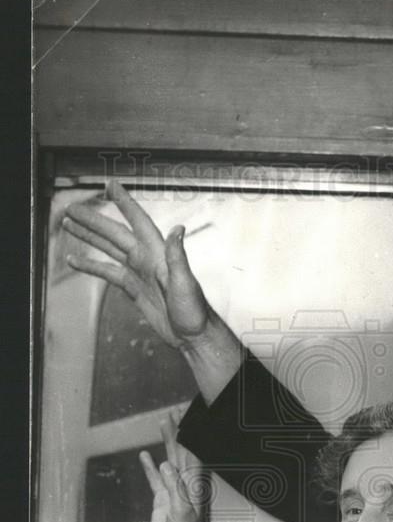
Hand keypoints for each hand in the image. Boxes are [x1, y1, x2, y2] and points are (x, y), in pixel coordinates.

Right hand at [63, 179, 210, 348]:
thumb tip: (178, 230)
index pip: (138, 221)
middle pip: (115, 233)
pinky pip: (108, 272)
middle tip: (71, 208)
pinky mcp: (133, 288)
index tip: (110, 185)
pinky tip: (76, 260)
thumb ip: (178, 256)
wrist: (192, 336)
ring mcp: (139, 273)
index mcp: (158, 253)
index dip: (124, 202)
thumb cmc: (194, 310)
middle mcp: (146, 259)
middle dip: (93, 220)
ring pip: (108, 249)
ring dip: (89, 237)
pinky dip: (91, 266)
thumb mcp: (185, 283)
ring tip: (69, 225)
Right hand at [139, 410, 205, 521]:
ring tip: (162, 424)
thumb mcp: (181, 510)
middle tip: (173, 412)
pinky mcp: (162, 498)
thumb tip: (166, 464)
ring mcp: (173, 490)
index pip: (192, 455)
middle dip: (177, 432)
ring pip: (169, 460)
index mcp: (193, 485)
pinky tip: (145, 455)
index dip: (189, 436)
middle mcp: (185, 484)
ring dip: (165, 442)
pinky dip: (150, 466)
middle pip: (181, 452)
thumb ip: (174, 487)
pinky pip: (155, 478)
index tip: (185, 418)